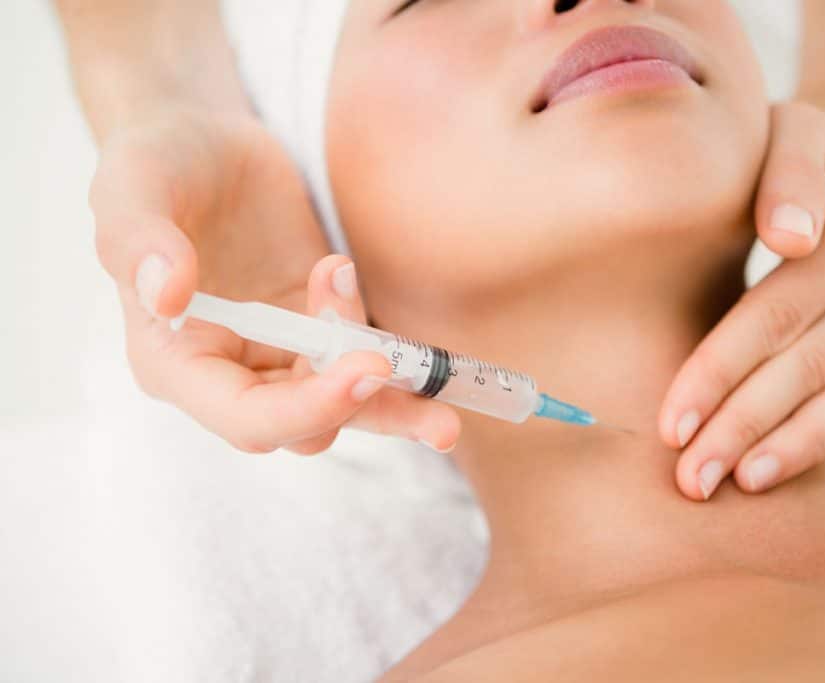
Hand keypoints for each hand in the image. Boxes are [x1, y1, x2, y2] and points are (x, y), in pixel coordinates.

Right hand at [91, 107, 459, 453]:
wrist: (210, 141)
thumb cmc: (159, 162)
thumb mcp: (133, 183)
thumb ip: (138, 239)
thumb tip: (165, 296)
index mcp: (174, 360)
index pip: (244, 416)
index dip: (305, 408)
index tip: (363, 370)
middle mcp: (230, 372)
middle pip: (302, 425)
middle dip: (357, 405)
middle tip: (401, 373)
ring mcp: (282, 354)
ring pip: (344, 407)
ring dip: (395, 404)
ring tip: (444, 398)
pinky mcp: (323, 330)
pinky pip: (365, 362)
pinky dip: (398, 363)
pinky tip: (425, 353)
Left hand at [657, 103, 824, 499]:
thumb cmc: (791, 146)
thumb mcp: (789, 130)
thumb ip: (787, 174)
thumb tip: (792, 236)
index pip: (778, 312)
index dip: (721, 370)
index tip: (671, 423)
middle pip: (805, 363)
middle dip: (739, 426)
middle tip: (686, 480)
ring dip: (780, 447)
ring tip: (723, 486)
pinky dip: (817, 440)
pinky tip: (764, 471)